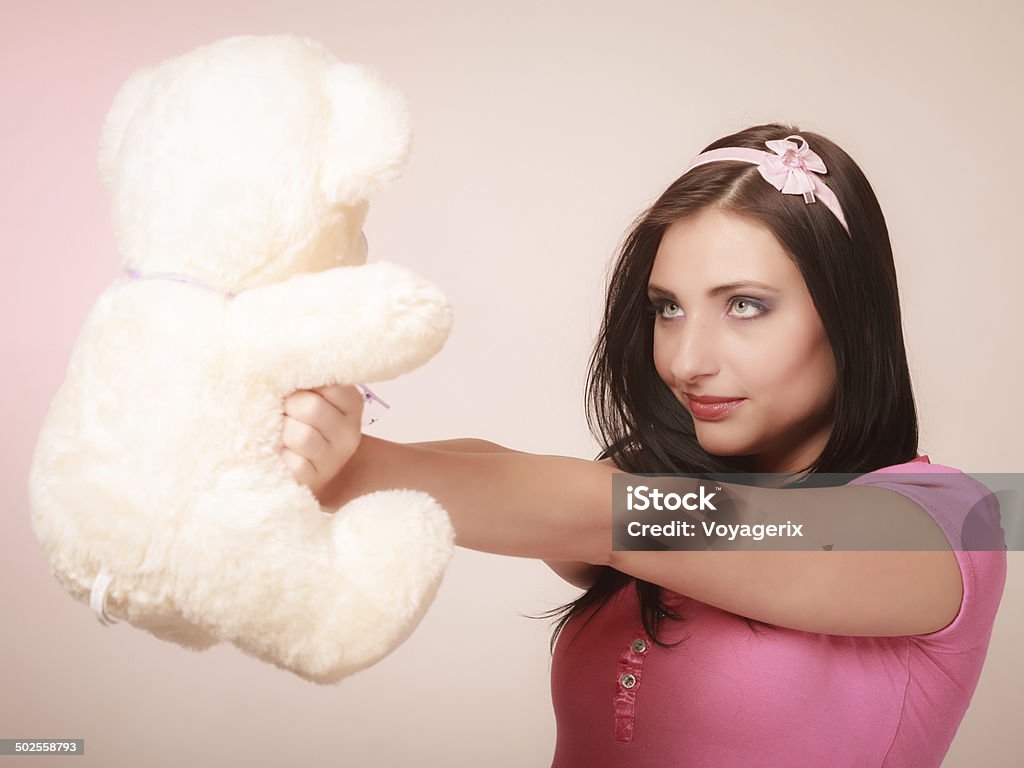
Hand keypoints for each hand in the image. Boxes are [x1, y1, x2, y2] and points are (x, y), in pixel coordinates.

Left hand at [280, 384, 364, 501]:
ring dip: (283, 433)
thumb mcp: (314, 397)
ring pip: (301, 436)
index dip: (303, 383)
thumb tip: (275, 370)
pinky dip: (281, 456)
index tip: (296, 389)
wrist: (311, 468)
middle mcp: (349, 431)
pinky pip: (294, 463)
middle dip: (289, 406)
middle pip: (311, 407)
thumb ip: (304, 381)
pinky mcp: (314, 479)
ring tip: (281, 434)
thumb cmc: (305, 423)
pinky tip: (282, 454)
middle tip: (284, 411)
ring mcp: (334, 458)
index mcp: (351, 404)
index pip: (328, 383)